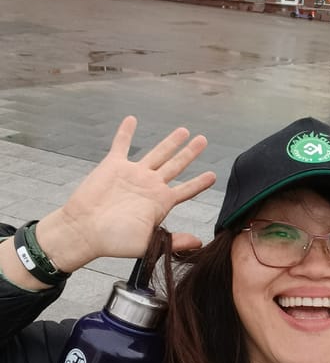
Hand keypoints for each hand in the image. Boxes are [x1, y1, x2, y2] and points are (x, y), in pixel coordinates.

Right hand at [36, 116, 215, 271]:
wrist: (84, 231)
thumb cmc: (114, 241)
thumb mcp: (147, 243)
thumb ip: (173, 241)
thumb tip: (199, 243)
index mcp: (160, 202)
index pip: (186, 190)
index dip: (199, 183)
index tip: (212, 176)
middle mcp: (149, 185)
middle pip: (175, 165)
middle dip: (190, 152)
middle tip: (203, 140)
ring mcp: (133, 173)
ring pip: (157, 152)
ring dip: (170, 141)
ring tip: (184, 130)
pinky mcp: (114, 165)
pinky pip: (122, 144)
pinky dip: (126, 132)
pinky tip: (132, 119)